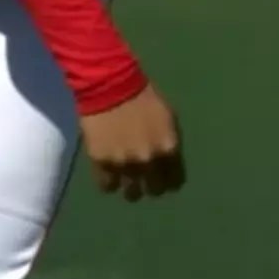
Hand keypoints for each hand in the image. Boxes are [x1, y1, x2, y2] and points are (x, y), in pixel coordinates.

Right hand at [78, 83, 185, 201]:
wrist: (110, 85)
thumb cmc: (142, 95)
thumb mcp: (166, 117)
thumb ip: (167, 140)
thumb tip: (167, 158)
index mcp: (168, 148)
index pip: (176, 181)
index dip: (169, 180)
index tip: (164, 177)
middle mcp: (149, 161)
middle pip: (154, 190)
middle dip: (151, 185)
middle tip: (144, 178)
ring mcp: (124, 164)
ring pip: (131, 193)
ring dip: (131, 188)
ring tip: (126, 179)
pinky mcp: (102, 163)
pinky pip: (107, 186)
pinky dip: (109, 182)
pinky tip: (109, 174)